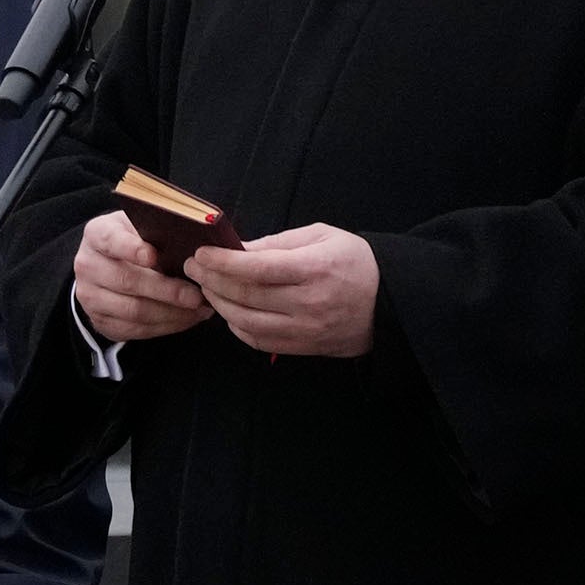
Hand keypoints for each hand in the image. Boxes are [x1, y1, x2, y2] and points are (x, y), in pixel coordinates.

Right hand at [72, 211, 208, 344]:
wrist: (111, 266)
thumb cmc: (137, 242)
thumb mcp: (144, 228)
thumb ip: (161, 234)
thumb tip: (195, 247)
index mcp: (97, 234)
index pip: (111, 240)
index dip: (132, 249)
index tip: (154, 256)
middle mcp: (87, 265)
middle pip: (127, 281)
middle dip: (166, 290)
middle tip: (195, 295)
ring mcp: (90, 296)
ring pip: (133, 310)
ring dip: (171, 313)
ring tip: (198, 309)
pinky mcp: (100, 321)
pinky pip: (136, 329)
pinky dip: (166, 326)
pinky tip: (186, 318)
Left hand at [185, 223, 380, 356]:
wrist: (391, 302)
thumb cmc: (355, 262)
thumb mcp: (321, 237)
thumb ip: (277, 242)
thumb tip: (236, 248)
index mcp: (315, 269)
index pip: (256, 268)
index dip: (221, 261)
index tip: (200, 253)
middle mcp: (310, 303)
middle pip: (245, 295)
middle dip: (211, 280)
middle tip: (193, 267)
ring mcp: (307, 329)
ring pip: (246, 321)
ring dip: (219, 304)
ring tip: (207, 287)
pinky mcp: (306, 347)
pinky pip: (259, 341)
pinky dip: (237, 326)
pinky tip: (229, 310)